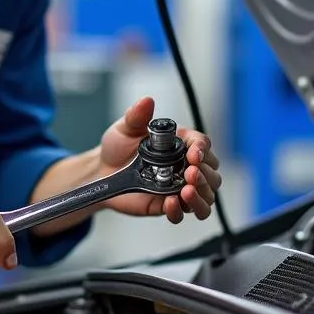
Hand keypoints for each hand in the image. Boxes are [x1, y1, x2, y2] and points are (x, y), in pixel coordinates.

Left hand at [96, 97, 221, 223]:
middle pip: (212, 173)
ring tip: (187, 191)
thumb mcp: (125, 128)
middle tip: (191, 173)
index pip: (202, 144)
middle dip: (206, 175)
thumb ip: (136, 115)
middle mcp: (184, 166)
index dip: (202, 149)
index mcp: (180, 144)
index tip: (194, 153)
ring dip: (202, 196)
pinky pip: (183, 213)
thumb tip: (146, 101)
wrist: (102, 171)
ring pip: (206, 196)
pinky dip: (180, 210)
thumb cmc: (118, 147)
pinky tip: (170, 204)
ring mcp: (178, 187)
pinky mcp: (167, 205)